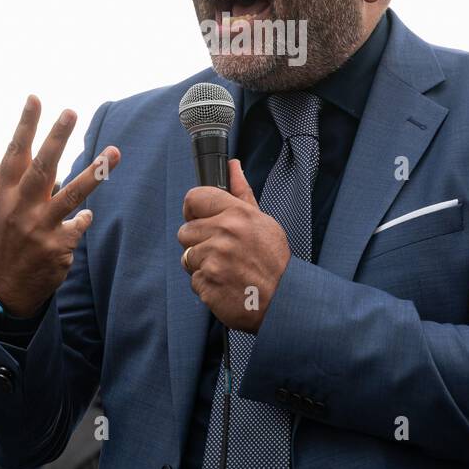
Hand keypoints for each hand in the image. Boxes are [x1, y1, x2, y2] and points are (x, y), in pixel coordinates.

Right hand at [0, 95, 119, 317]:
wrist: (5, 292)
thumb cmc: (0, 239)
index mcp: (3, 195)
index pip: (14, 153)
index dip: (25, 125)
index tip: (35, 98)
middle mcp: (20, 209)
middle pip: (41, 168)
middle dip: (56, 139)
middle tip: (70, 112)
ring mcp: (39, 229)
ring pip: (70, 195)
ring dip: (93, 174)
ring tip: (114, 152)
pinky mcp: (57, 247)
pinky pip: (78, 225)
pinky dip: (83, 218)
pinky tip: (86, 215)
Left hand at [177, 159, 289, 332]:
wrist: (283, 301)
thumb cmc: (273, 261)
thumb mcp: (263, 222)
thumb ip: (242, 194)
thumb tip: (233, 167)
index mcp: (237, 215)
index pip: (194, 198)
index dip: (194, 210)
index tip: (200, 219)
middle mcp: (223, 234)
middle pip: (185, 231)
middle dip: (199, 242)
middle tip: (222, 252)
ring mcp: (213, 260)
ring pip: (187, 257)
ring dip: (202, 265)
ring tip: (226, 269)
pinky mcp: (206, 284)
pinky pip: (193, 280)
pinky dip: (206, 285)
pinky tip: (225, 284)